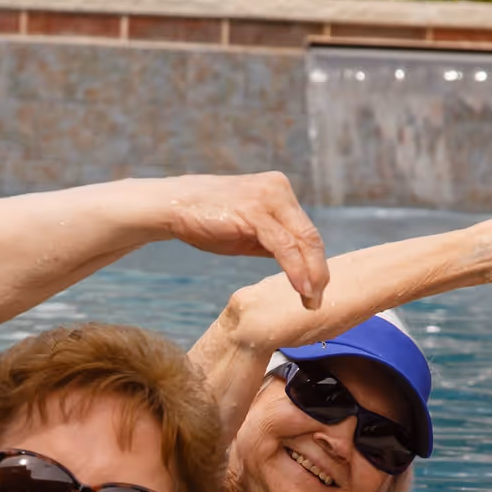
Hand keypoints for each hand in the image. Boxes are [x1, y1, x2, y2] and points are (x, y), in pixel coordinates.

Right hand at [164, 172, 328, 310]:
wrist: (173, 205)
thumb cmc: (207, 219)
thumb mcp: (247, 231)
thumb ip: (272, 242)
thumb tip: (295, 266)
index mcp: (280, 192)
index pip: (306, 232)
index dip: (316, 263)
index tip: (316, 290)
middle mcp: (279, 190)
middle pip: (311, 236)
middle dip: (318, 272)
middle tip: (318, 301)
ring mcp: (269, 198)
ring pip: (302, 241)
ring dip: (311, 275)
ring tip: (311, 300)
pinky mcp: (255, 212)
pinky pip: (284, 246)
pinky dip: (295, 269)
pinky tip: (301, 288)